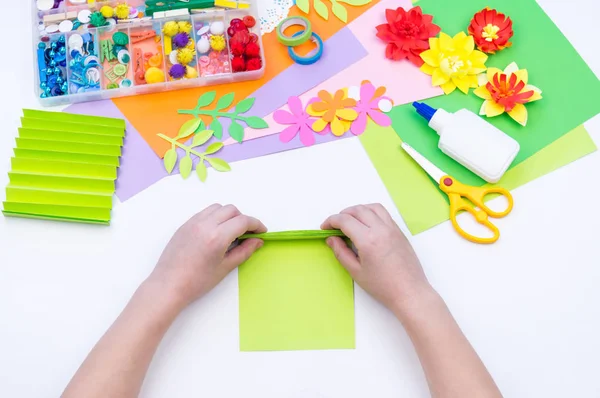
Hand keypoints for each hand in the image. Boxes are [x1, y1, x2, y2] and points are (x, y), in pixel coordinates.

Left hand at [149, 204, 266, 309]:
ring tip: (230, 232)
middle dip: (243, 219)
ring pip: (217, 208)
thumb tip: (257, 241)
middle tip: (247, 234)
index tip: (262, 232)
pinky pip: (204, 213)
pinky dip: (215, 217)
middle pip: (231, 210)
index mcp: (217, 237)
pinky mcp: (184, 225)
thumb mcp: (225, 268)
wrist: (168, 286)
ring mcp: (193, 223)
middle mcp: (205, 224)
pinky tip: (215, 232)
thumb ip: (244, 251)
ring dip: (228, 215)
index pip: (243, 221)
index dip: (256, 224)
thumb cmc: (197, 282)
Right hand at [321, 204, 431, 314]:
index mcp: (368, 240)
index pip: (345, 220)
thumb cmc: (383, 286)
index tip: (325, 228)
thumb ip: (341, 252)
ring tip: (350, 221)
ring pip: (372, 207)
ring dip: (358, 210)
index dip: (331, 221)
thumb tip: (331, 239)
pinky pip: (383, 213)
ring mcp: (392, 228)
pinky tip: (366, 224)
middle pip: (358, 210)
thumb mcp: (356, 272)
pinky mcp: (399, 231)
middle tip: (335, 225)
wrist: (409, 292)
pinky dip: (371, 212)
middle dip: (343, 214)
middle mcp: (381, 229)